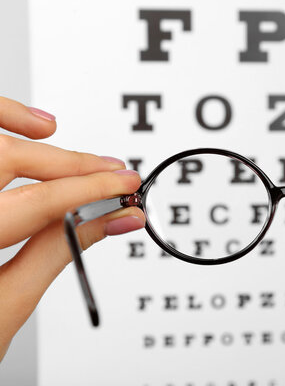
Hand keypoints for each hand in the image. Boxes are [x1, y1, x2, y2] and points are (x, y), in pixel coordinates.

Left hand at [0, 97, 145, 360]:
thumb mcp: (12, 303)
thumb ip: (63, 250)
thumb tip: (111, 219)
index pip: (39, 202)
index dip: (92, 190)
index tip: (124, 186)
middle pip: (7, 160)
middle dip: (68, 162)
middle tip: (110, 171)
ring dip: (16, 128)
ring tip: (55, 132)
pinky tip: (18, 132)